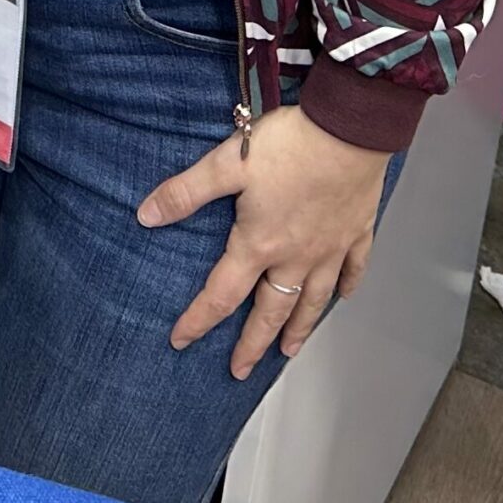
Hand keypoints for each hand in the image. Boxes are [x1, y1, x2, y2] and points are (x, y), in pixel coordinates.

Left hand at [139, 106, 388, 379]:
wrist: (348, 132)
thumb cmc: (286, 146)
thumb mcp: (225, 164)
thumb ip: (185, 193)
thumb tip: (145, 217)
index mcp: (259, 243)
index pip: (221, 293)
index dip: (199, 319)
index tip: (180, 341)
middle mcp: (296, 257)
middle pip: (271, 310)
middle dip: (253, 343)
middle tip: (240, 370)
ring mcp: (331, 250)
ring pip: (314, 300)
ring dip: (300, 328)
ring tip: (289, 351)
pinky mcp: (357, 233)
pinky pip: (353, 271)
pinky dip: (346, 289)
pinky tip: (342, 299)